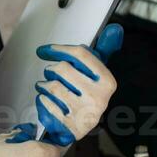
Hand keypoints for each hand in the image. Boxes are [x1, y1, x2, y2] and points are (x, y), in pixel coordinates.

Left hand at [33, 23, 123, 145]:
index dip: (59, 49)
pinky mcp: (68, 125)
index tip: (45, 50)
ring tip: (46, 87)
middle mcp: (98, 97)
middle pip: (63, 69)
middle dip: (51, 69)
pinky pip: (46, 103)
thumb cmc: (87, 95)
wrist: (80, 128)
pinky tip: (46, 100)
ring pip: (52, 86)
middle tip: (50, 73)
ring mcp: (83, 112)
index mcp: (107, 81)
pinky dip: (41, 99)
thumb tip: (114, 29)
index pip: (80, 54)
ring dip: (43, 85)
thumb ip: (103, 51)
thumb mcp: (98, 75)